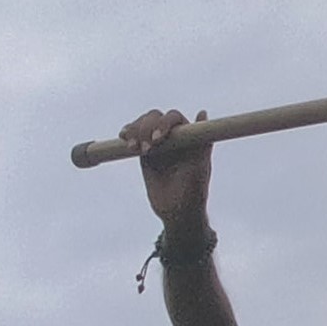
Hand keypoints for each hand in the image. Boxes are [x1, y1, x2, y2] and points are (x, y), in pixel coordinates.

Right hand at [119, 108, 212, 228]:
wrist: (178, 212)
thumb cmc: (194, 191)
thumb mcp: (200, 168)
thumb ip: (202, 143)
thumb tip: (202, 112)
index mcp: (188, 136)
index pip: (174, 118)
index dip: (164, 123)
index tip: (158, 138)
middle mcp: (173, 135)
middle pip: (155, 117)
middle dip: (146, 128)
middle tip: (147, 149)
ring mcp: (157, 143)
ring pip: (142, 124)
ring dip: (135, 131)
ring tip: (133, 148)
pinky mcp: (144, 153)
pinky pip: (133, 137)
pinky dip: (127, 134)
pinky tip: (124, 138)